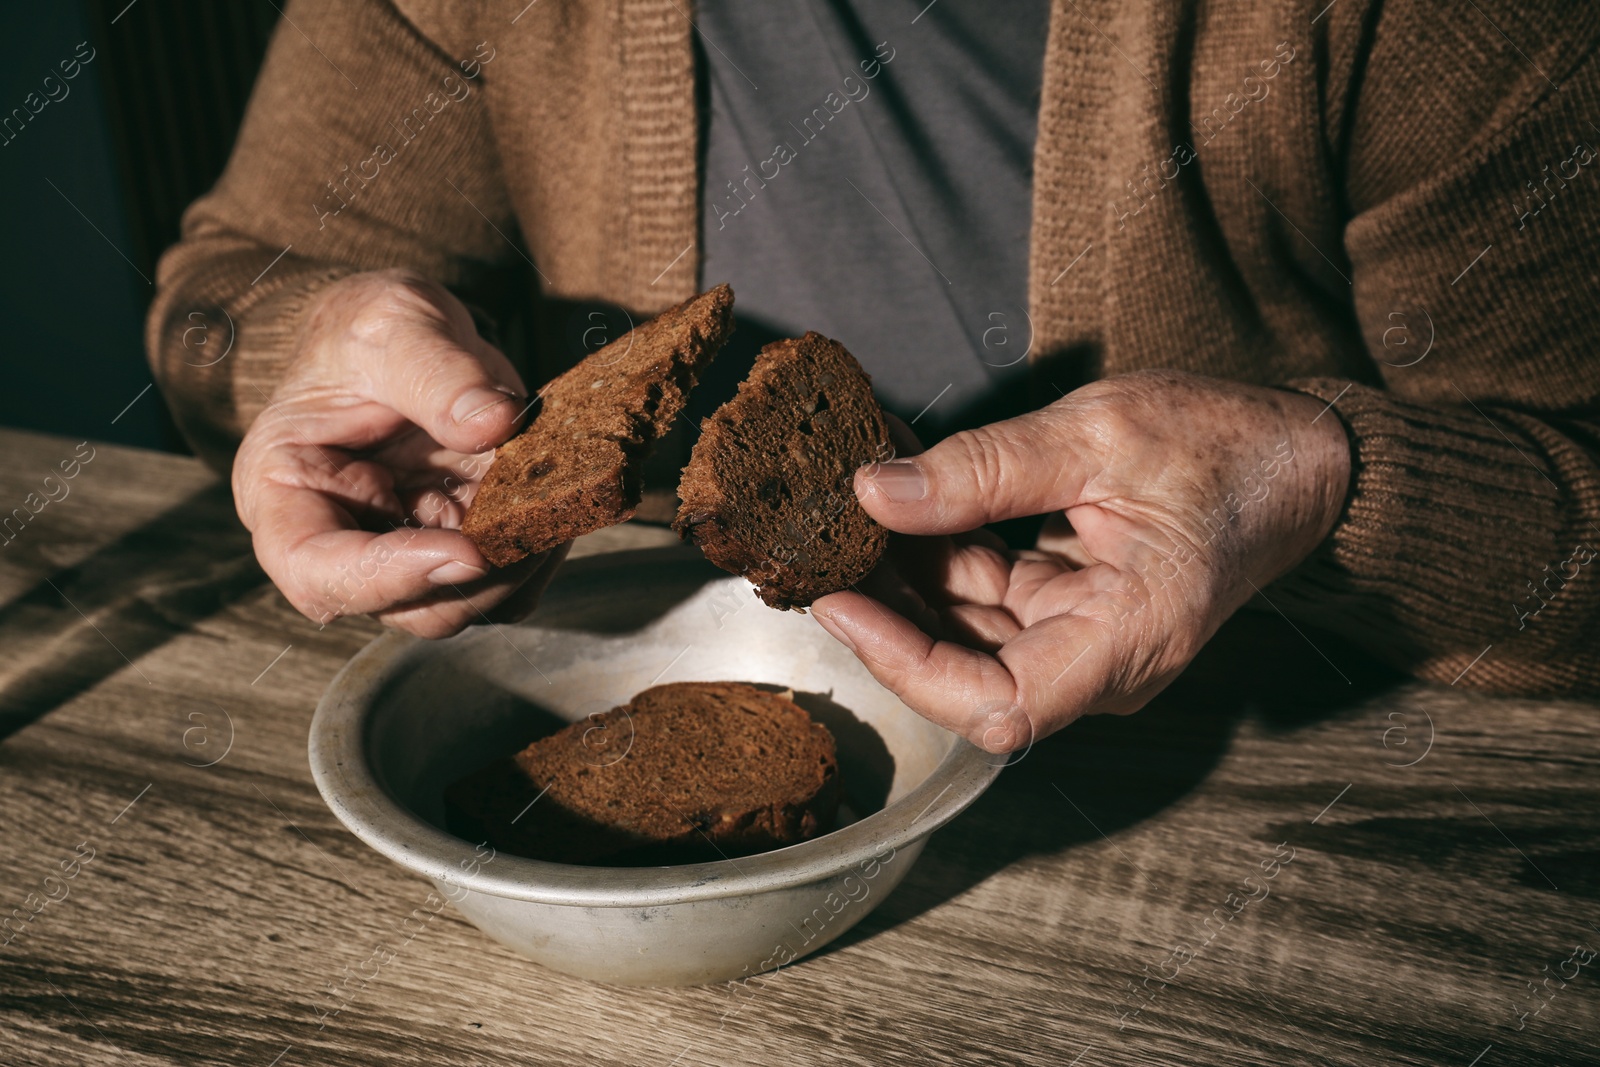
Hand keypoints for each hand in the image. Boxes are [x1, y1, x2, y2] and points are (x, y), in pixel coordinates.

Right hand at [233, 269, 564, 637]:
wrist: (407, 335)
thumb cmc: (371, 328)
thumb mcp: (393, 321)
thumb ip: (436, 369)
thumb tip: (494, 424)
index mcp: (285, 491)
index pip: (316, 570)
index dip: (388, 577)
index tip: (467, 551)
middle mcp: (339, 539)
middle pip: (404, 607)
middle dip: (477, 575)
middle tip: (535, 515)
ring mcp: (403, 552)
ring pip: (463, 604)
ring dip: (518, 566)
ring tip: (551, 496)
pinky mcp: (456, 547)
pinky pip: (505, 584)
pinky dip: (538, 554)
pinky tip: (555, 500)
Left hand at [810, 370, 1350, 752]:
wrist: (1297, 457)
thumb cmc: (1226, 448)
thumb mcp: (1099, 435)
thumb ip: (983, 469)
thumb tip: (877, 492)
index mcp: (1127, 638)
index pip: (997, 703)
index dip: (908, 666)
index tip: (845, 606)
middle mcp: (1101, 660)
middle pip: (966, 671)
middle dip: (889, 611)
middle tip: (824, 546)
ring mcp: (1084, 638)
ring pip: (968, 630)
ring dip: (907, 575)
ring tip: (854, 508)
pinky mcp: (1070, 608)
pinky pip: (989, 596)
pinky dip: (942, 550)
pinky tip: (902, 496)